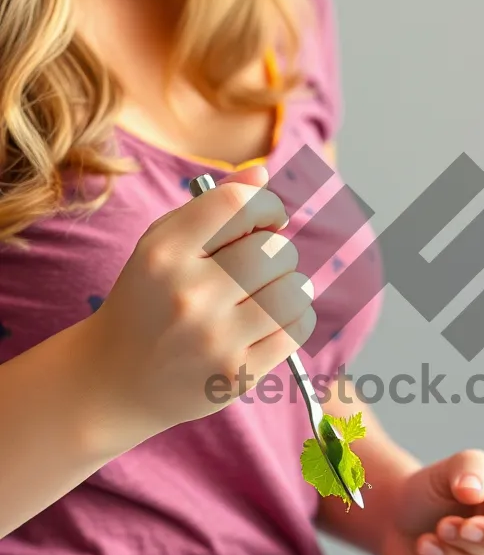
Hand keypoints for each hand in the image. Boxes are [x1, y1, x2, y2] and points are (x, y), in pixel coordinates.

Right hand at [86, 165, 315, 439]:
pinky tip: (271, 319)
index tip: (268, 219)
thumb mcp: (162, 246)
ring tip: (267, 293)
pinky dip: (295, 318)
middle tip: (259, 266)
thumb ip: (213, 207)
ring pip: (295, 289)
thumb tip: (264, 174)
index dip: (268, 205)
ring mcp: (215, 338)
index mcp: (165, 253)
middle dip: (277, 251)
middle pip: (275, 249)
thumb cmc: (147, 302)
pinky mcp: (238, 374)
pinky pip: (298, 328)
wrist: (115, 380)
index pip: (239, 204)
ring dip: (290, 286)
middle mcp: (189, 294)